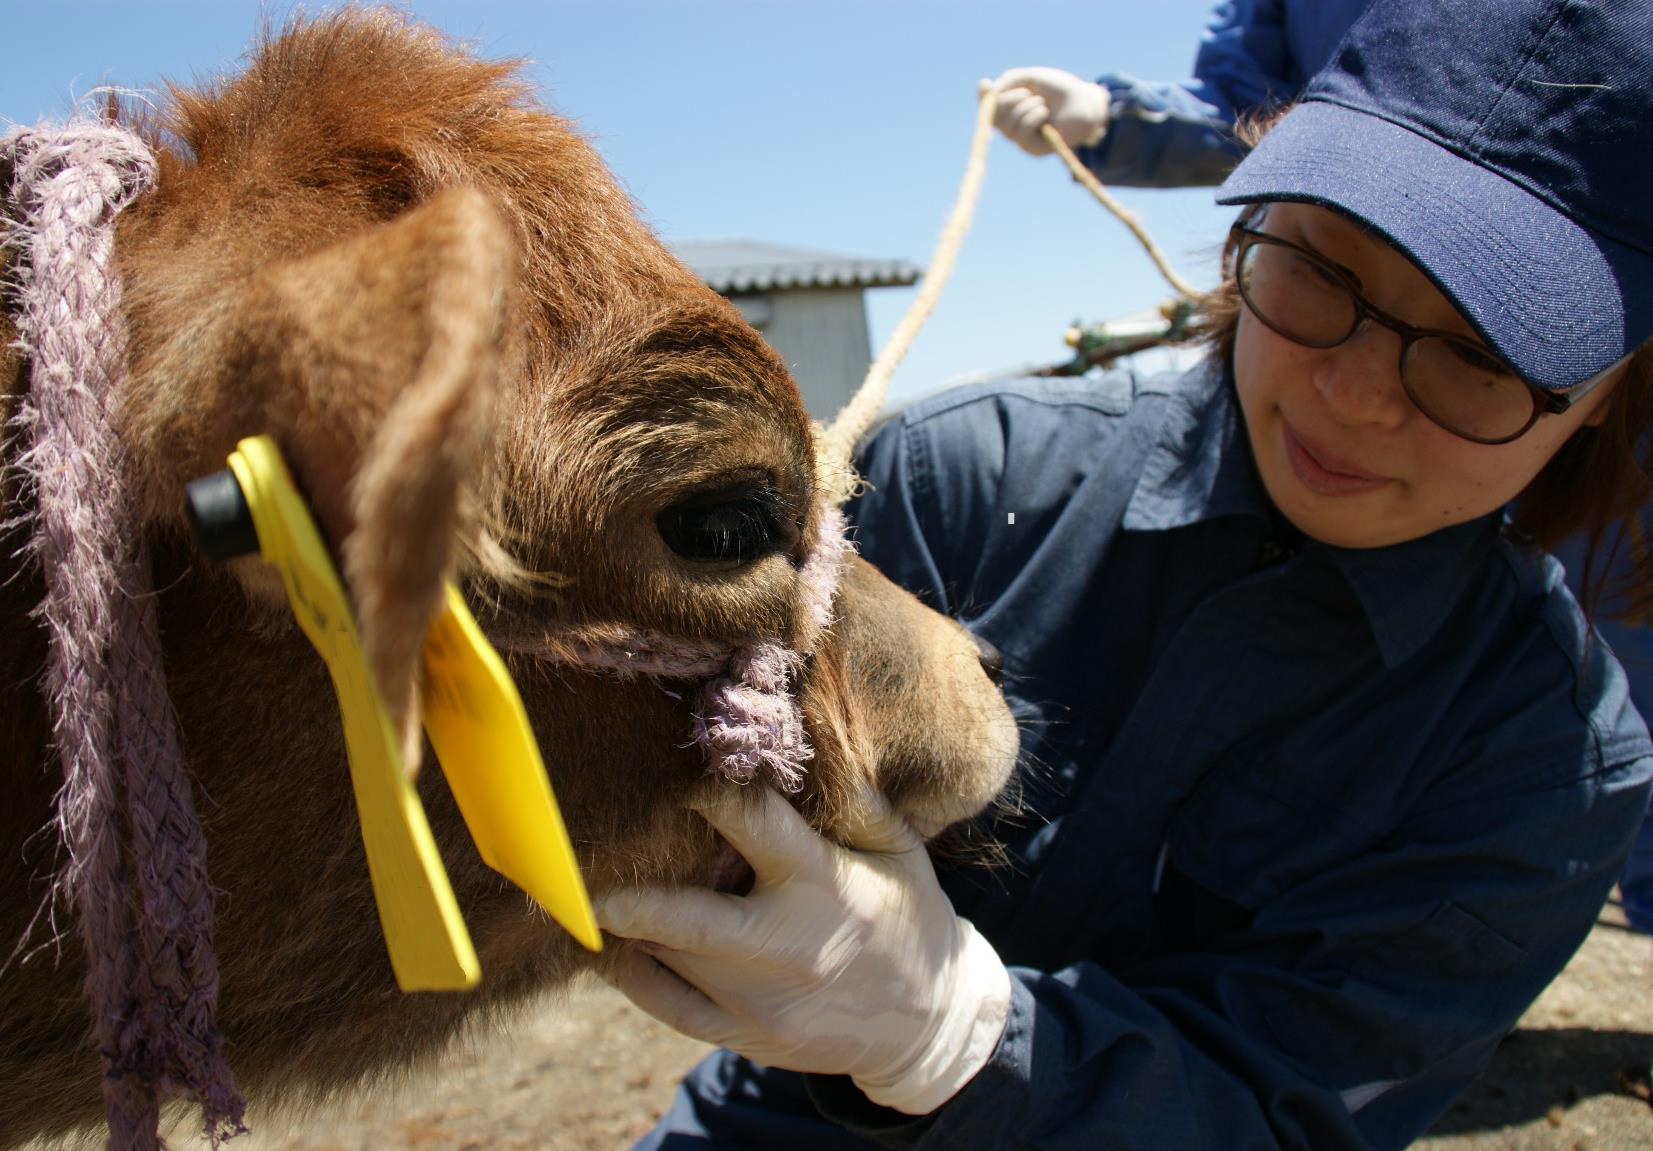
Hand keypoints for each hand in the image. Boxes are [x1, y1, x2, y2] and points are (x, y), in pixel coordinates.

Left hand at [595, 787, 1010, 1115]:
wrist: (926, 1024)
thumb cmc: (908, 916)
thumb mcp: (900, 850)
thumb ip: (854, 799)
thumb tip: (801, 730)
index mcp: (823, 884)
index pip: (751, 824)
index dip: (704, 788)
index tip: (666, 759)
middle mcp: (786, 945)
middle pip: (688, 918)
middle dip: (631, 891)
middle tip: (576, 855)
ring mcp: (761, 1000)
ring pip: (668, 958)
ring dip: (624, 922)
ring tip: (581, 884)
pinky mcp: (744, 1034)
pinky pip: (668, 1006)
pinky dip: (630, 975)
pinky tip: (604, 943)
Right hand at [992, 66, 1109, 155]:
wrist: (1084, 102)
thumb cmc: (1059, 89)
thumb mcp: (1032, 78)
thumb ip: (1010, 80)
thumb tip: (990, 91)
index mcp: (1010, 108)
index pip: (988, 107)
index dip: (983, 98)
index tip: (984, 85)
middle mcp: (1012, 125)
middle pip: (993, 117)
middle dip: (1008, 100)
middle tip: (1027, 92)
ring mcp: (1021, 139)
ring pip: (1008, 125)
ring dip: (1025, 107)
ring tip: (1042, 104)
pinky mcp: (1032, 150)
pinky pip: (1021, 134)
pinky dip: (1033, 118)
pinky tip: (1046, 115)